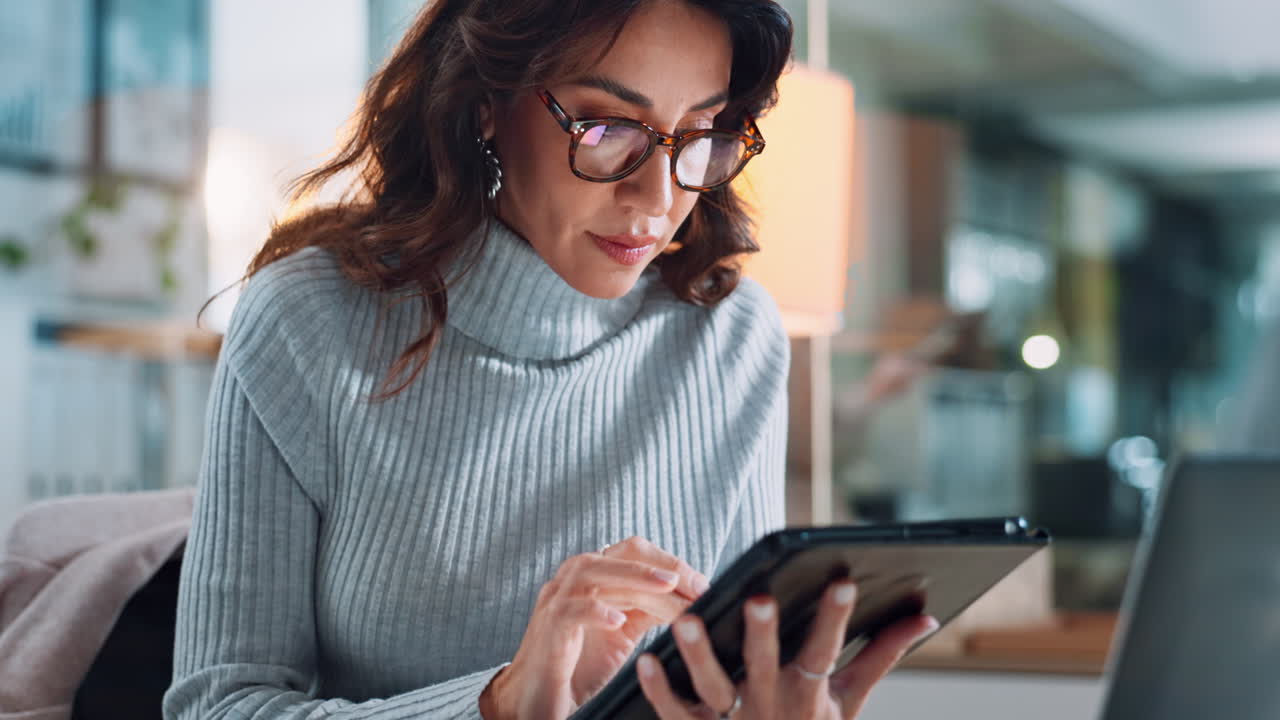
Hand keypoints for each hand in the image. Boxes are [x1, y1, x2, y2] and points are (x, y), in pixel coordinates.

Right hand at [480, 537, 708, 719]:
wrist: (535, 700)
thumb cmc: (579, 666)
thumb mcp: (623, 631)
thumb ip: (648, 609)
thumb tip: (692, 597)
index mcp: (593, 578)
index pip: (633, 550)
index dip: (670, 562)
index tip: (702, 585)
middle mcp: (573, 581)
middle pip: (618, 552)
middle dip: (661, 565)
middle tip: (694, 585)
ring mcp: (557, 603)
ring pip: (594, 572)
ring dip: (634, 577)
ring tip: (667, 588)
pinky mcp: (548, 632)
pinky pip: (569, 612)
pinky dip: (595, 612)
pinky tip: (619, 621)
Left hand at [636, 581, 938, 719]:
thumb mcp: (849, 703)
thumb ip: (881, 656)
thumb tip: (924, 617)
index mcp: (809, 695)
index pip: (825, 652)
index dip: (835, 619)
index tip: (842, 582)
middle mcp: (770, 707)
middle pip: (765, 668)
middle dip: (764, 635)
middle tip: (760, 598)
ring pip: (714, 688)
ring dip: (699, 656)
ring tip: (686, 620)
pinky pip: (675, 714)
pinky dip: (660, 689)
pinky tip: (645, 660)